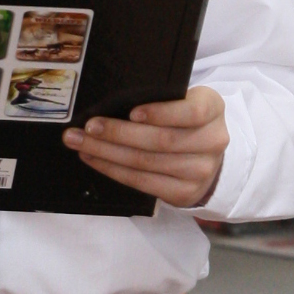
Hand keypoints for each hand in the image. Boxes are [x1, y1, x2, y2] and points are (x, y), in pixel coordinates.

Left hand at [65, 87, 228, 207]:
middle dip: (118, 133)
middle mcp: (213, 141)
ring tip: (81, 142)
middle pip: (161, 140)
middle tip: (89, 127)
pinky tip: (94, 158)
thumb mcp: (183, 101)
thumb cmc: (185, 121)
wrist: (207, 157)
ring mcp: (200, 171)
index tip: (132, 112)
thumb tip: (112, 102)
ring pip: (146, 162)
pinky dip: (112, 169)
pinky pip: (141, 182)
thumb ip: (161, 100)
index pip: (191, 112)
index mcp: (213, 109)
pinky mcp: (184, 192)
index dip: (160, 113)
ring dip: (107, 152)